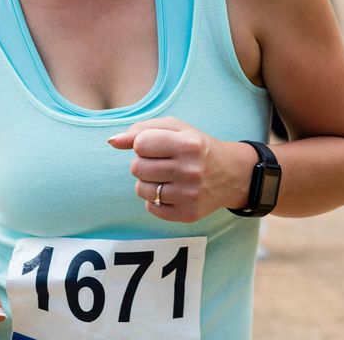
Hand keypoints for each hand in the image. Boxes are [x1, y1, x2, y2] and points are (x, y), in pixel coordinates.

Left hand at [107, 117, 252, 222]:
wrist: (231, 174)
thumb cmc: (197, 147)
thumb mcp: (176, 129)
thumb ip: (142, 129)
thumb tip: (112, 141)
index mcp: (189, 144)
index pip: (140, 143)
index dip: (143, 144)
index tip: (156, 145)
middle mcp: (191, 170)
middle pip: (137, 167)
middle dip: (143, 163)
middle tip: (161, 162)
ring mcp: (190, 195)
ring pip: (141, 189)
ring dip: (147, 182)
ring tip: (165, 177)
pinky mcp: (188, 214)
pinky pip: (151, 208)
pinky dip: (154, 200)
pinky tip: (171, 191)